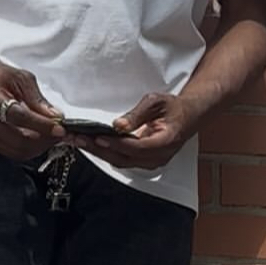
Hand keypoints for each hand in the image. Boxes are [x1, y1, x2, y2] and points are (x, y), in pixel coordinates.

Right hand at [0, 60, 65, 160]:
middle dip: (44, 140)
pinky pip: (13, 153)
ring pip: (18, 151)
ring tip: (52, 136)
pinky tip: (39, 140)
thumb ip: (36, 98)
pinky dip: (30, 149)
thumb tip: (54, 116)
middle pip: (19, 141)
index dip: (41, 125)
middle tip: (60, 133)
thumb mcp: (19, 78)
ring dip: (39, 147)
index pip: (19, 117)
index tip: (59, 128)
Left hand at [69, 93, 200, 170]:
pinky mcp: (143, 162)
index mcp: (165, 142)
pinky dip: (105, 152)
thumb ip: (137, 114)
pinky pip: (121, 160)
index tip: (98, 137)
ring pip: (120, 161)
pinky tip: (91, 144)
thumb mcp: (157, 102)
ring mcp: (151, 162)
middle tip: (77, 139)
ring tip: (78, 141)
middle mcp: (158, 157)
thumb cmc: (173, 107)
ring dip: (98, 151)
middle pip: (124, 158)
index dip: (116, 143)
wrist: (188, 117)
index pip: (137, 147)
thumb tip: (118, 125)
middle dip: (98, 148)